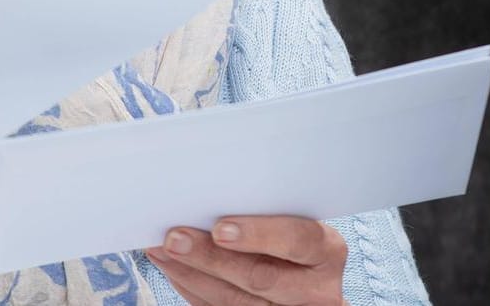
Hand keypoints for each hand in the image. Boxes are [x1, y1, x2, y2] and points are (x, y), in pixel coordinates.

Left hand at [145, 216, 348, 305]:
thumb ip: (268, 212)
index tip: (221, 228)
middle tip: (175, 238)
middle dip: (211, 257)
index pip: (298, 240)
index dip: (259, 235)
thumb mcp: (296, 222)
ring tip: (162, 250)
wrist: (308, 288)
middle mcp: (317, 291)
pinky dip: (193, 290)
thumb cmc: (296, 240)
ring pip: (235, 302)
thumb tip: (209, 193)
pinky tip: (175, 270)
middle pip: (261, 277)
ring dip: (191, 274)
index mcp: (327, 252)